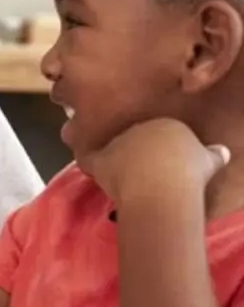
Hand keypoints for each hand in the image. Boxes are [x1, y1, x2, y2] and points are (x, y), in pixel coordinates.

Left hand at [79, 118, 229, 205]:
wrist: (164, 182)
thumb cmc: (189, 170)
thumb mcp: (208, 160)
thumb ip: (211, 154)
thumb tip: (220, 152)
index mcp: (165, 124)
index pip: (157, 133)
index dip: (157, 147)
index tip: (160, 161)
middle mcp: (138, 127)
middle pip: (133, 138)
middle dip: (134, 151)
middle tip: (140, 170)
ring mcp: (118, 142)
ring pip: (112, 148)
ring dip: (113, 158)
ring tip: (120, 175)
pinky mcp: (102, 159)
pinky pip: (89, 158)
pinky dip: (88, 162)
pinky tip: (87, 169)